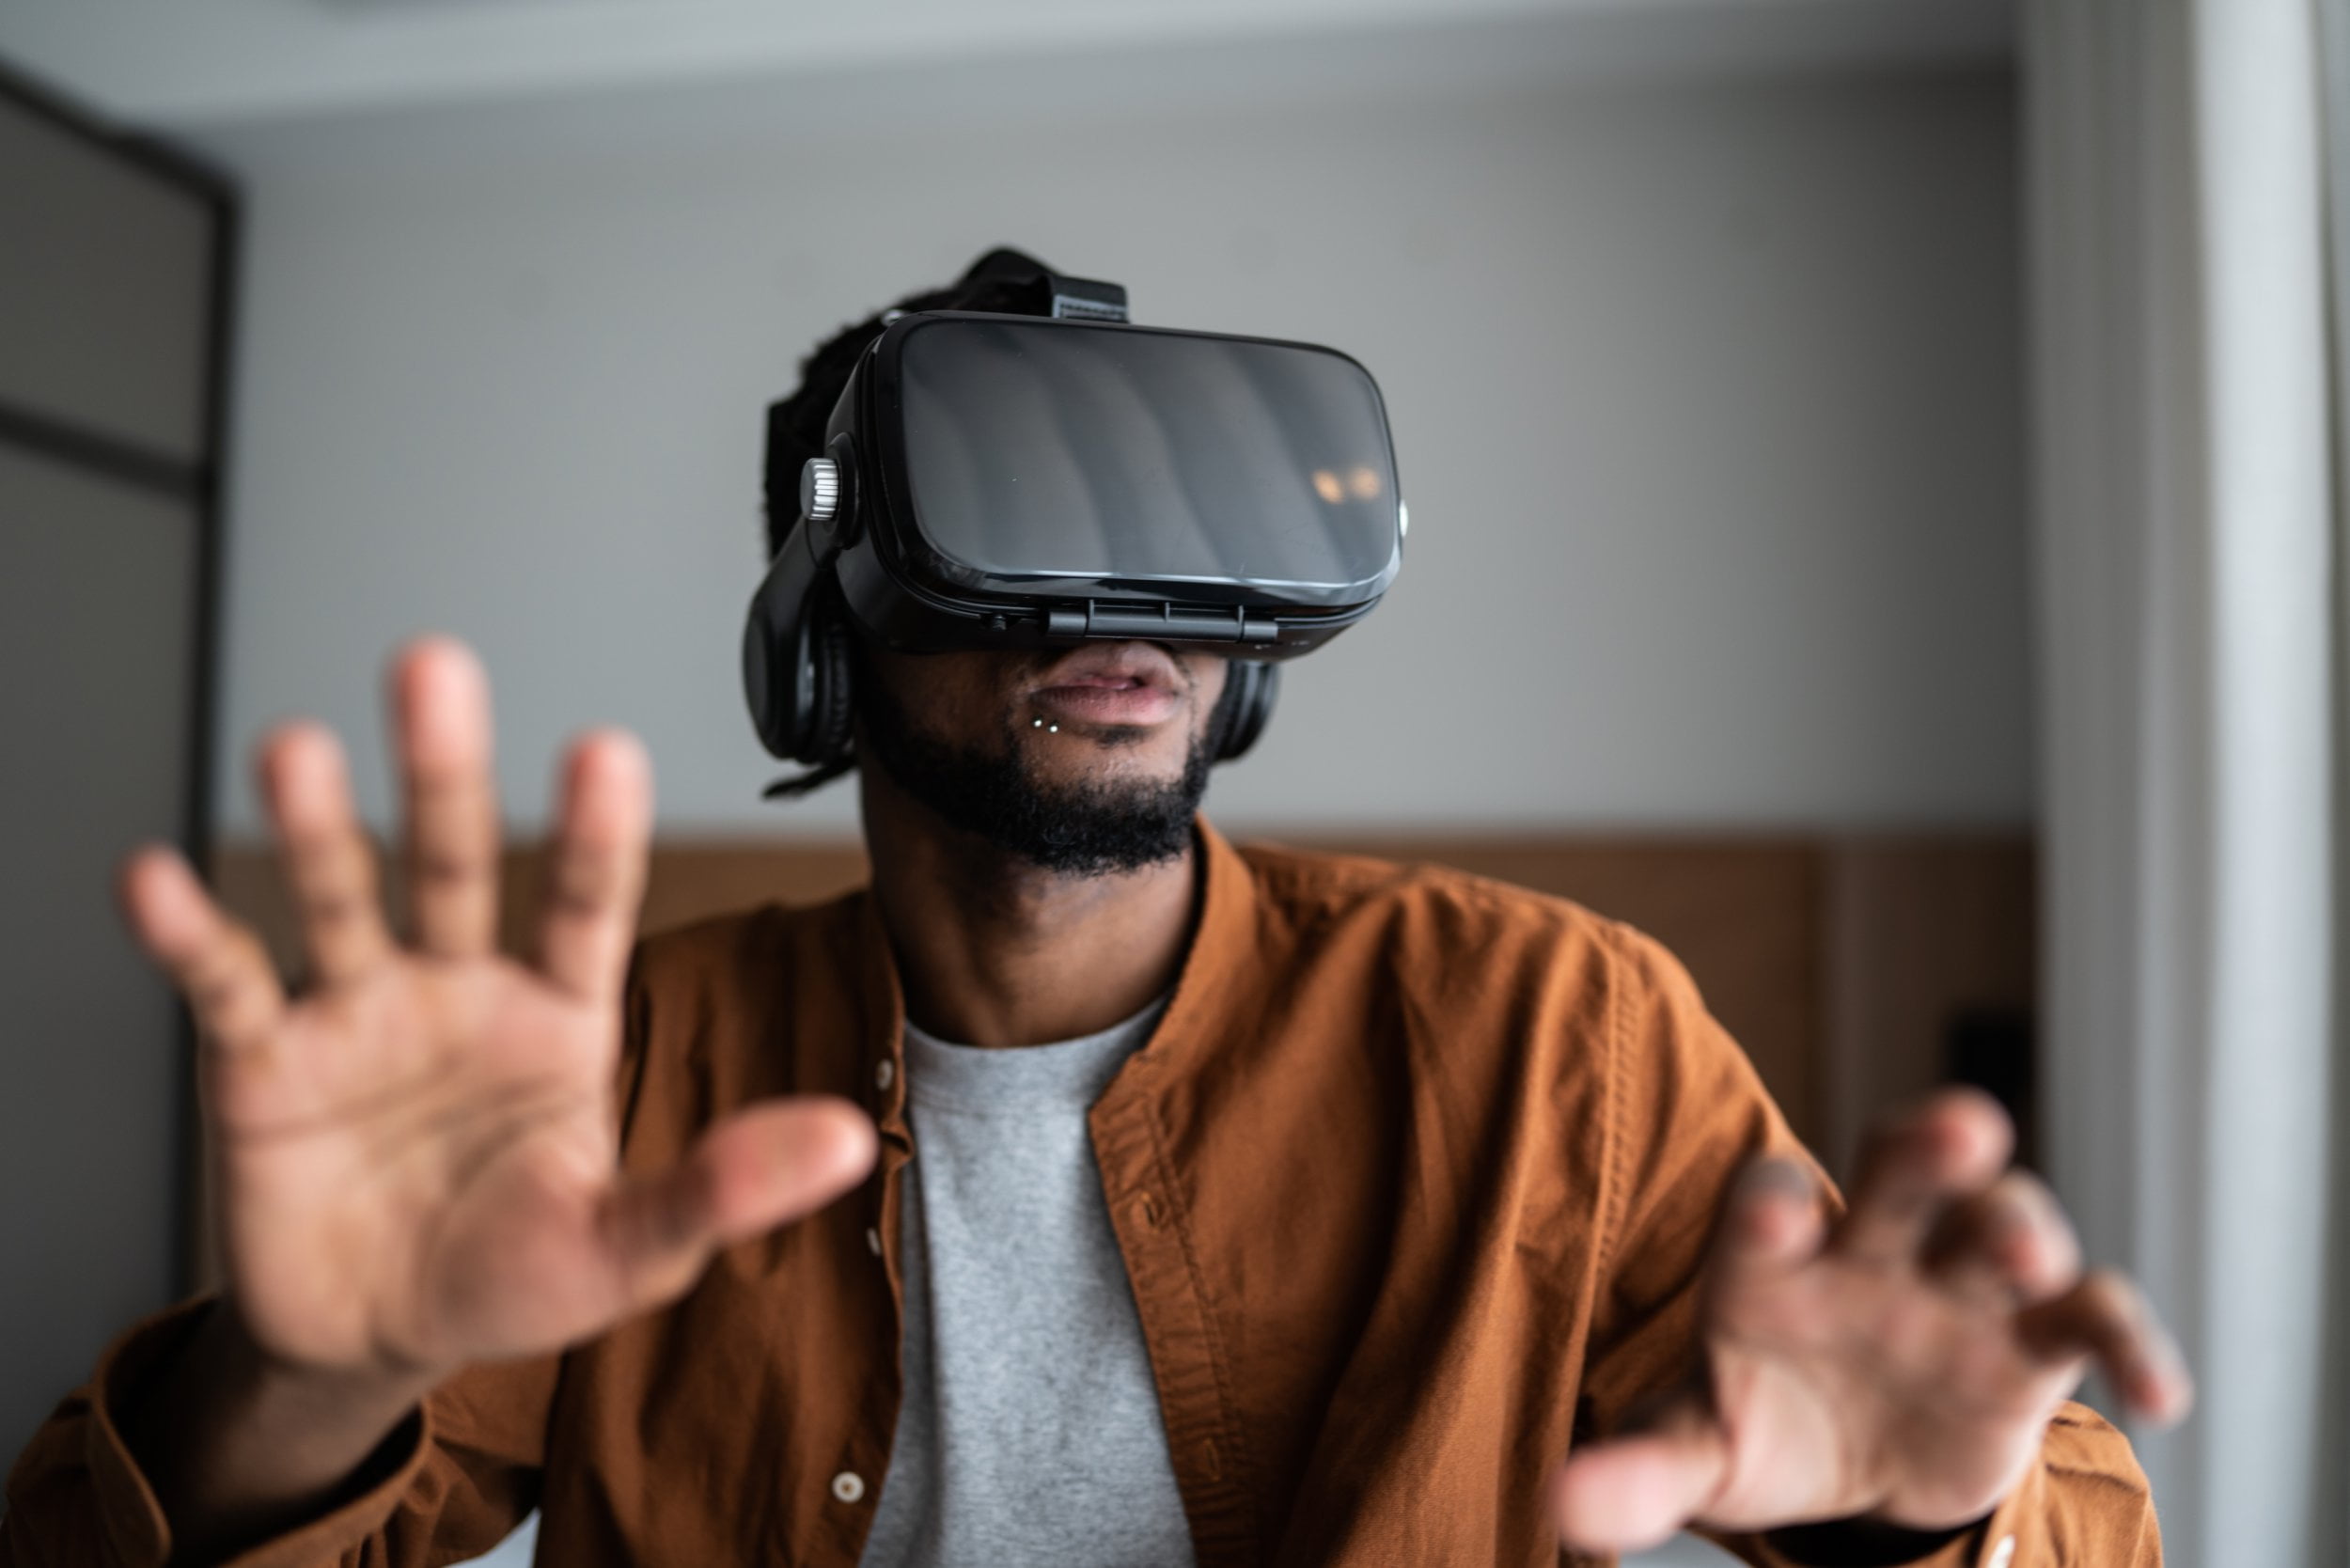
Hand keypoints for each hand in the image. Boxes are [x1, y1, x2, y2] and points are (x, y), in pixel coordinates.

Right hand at [123, 639, 876, 1389]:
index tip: (607, 747)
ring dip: (315, 828)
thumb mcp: (631, 1246)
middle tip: (436, 669)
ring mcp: (358, 1015)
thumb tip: (854, 1141)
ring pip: (340, 900)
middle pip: (455, 864)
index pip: (588, 908)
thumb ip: (725, 1187)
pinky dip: (188, 936)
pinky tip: (159, 879)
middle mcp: (460, 990)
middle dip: (444, 773)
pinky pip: (224, 986)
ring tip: (294, 748)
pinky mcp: (261, 1063)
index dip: (596, 836)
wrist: (379, 1338)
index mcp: (562, 1017)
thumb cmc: (516, 1273)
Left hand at [1553, 1089, 2191, 1552]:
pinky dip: (2132, 1343)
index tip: (1775, 1228)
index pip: (1769, 1202)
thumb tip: (1554, 1505)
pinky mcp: (2029, 1349)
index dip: (1770, 1210)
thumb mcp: (1692, 1453)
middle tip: (1957, 1128)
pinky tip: (2160, 1397)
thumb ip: (1632, 1473)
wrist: (1846, 1470)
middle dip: (1927, 1143)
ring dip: (2018, 1230)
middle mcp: (1869, 1252)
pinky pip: (2091, 1321)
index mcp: (1772, 1261)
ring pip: (2001, 1225)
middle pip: (1901, 1167)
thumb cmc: (1754, 1425)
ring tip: (2024, 1258)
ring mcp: (1955, 1292)